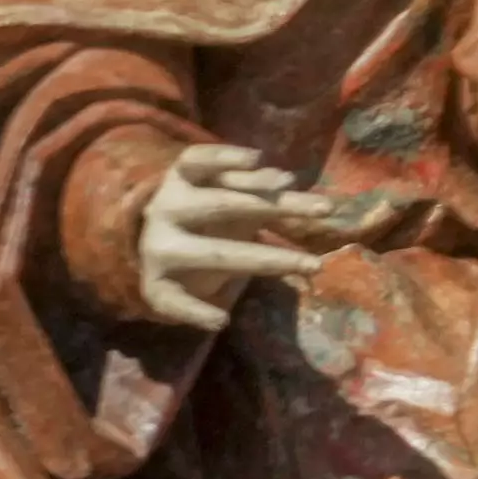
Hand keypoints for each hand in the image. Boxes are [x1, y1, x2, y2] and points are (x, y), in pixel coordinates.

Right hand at [133, 146, 329, 334]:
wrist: (150, 263)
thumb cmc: (200, 225)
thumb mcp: (223, 201)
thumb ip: (253, 189)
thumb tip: (286, 178)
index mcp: (179, 183)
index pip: (196, 161)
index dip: (223, 158)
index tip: (259, 158)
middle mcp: (166, 210)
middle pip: (222, 203)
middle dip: (272, 206)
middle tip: (327, 210)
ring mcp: (160, 249)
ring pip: (219, 254)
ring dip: (268, 260)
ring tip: (314, 266)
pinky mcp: (157, 289)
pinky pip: (178, 303)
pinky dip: (198, 312)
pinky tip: (221, 320)